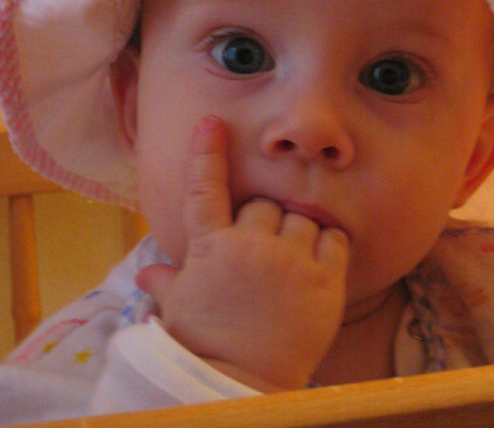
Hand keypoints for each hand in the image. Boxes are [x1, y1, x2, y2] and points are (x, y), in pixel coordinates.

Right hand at [136, 116, 349, 389]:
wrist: (241, 382)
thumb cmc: (205, 342)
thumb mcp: (179, 306)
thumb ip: (167, 281)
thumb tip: (147, 273)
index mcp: (211, 247)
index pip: (205, 189)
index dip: (206, 152)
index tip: (211, 122)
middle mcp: (250, 246)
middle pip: (264, 204)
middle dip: (264, 221)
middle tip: (263, 253)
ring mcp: (290, 262)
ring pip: (301, 219)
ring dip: (297, 235)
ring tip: (289, 267)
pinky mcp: (325, 281)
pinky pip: (335, 241)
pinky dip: (330, 247)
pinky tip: (319, 264)